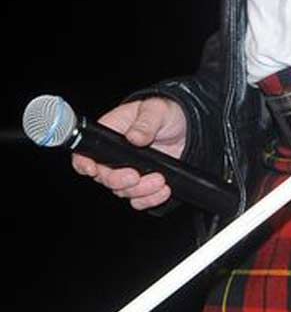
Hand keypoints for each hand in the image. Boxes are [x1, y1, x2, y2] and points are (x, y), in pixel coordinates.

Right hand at [71, 97, 186, 209]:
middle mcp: (114, 156)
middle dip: (119, 181)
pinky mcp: (142, 183)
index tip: (94, 170)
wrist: (186, 128)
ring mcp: (128, 171)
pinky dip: (150, 199)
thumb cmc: (166, 112)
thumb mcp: (157, 110)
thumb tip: (133, 137)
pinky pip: (139, 200)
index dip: (84, 164)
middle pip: (103, 177)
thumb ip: (145, 123)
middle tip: (136, 176)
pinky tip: (164, 190)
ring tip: (160, 180)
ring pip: (121, 191)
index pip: (85, 152)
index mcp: (110, 133)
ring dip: (140, 191)